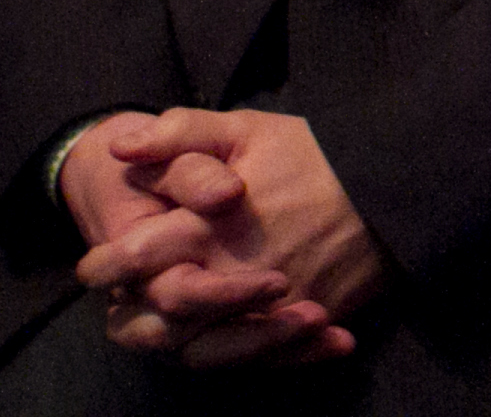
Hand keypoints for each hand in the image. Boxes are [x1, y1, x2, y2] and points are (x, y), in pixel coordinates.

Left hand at [73, 108, 382, 366]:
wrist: (397, 182)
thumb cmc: (316, 152)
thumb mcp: (247, 127)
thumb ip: (180, 134)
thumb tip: (123, 150)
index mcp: (208, 227)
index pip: (133, 258)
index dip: (103, 265)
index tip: (93, 265)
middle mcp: (232, 277)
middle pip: (157, 321)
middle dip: (128, 317)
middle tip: (121, 305)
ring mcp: (270, 309)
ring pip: (199, 353)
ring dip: (171, 345)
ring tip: (161, 328)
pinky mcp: (303, 324)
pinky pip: (254, 362)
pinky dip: (228, 359)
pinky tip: (215, 343)